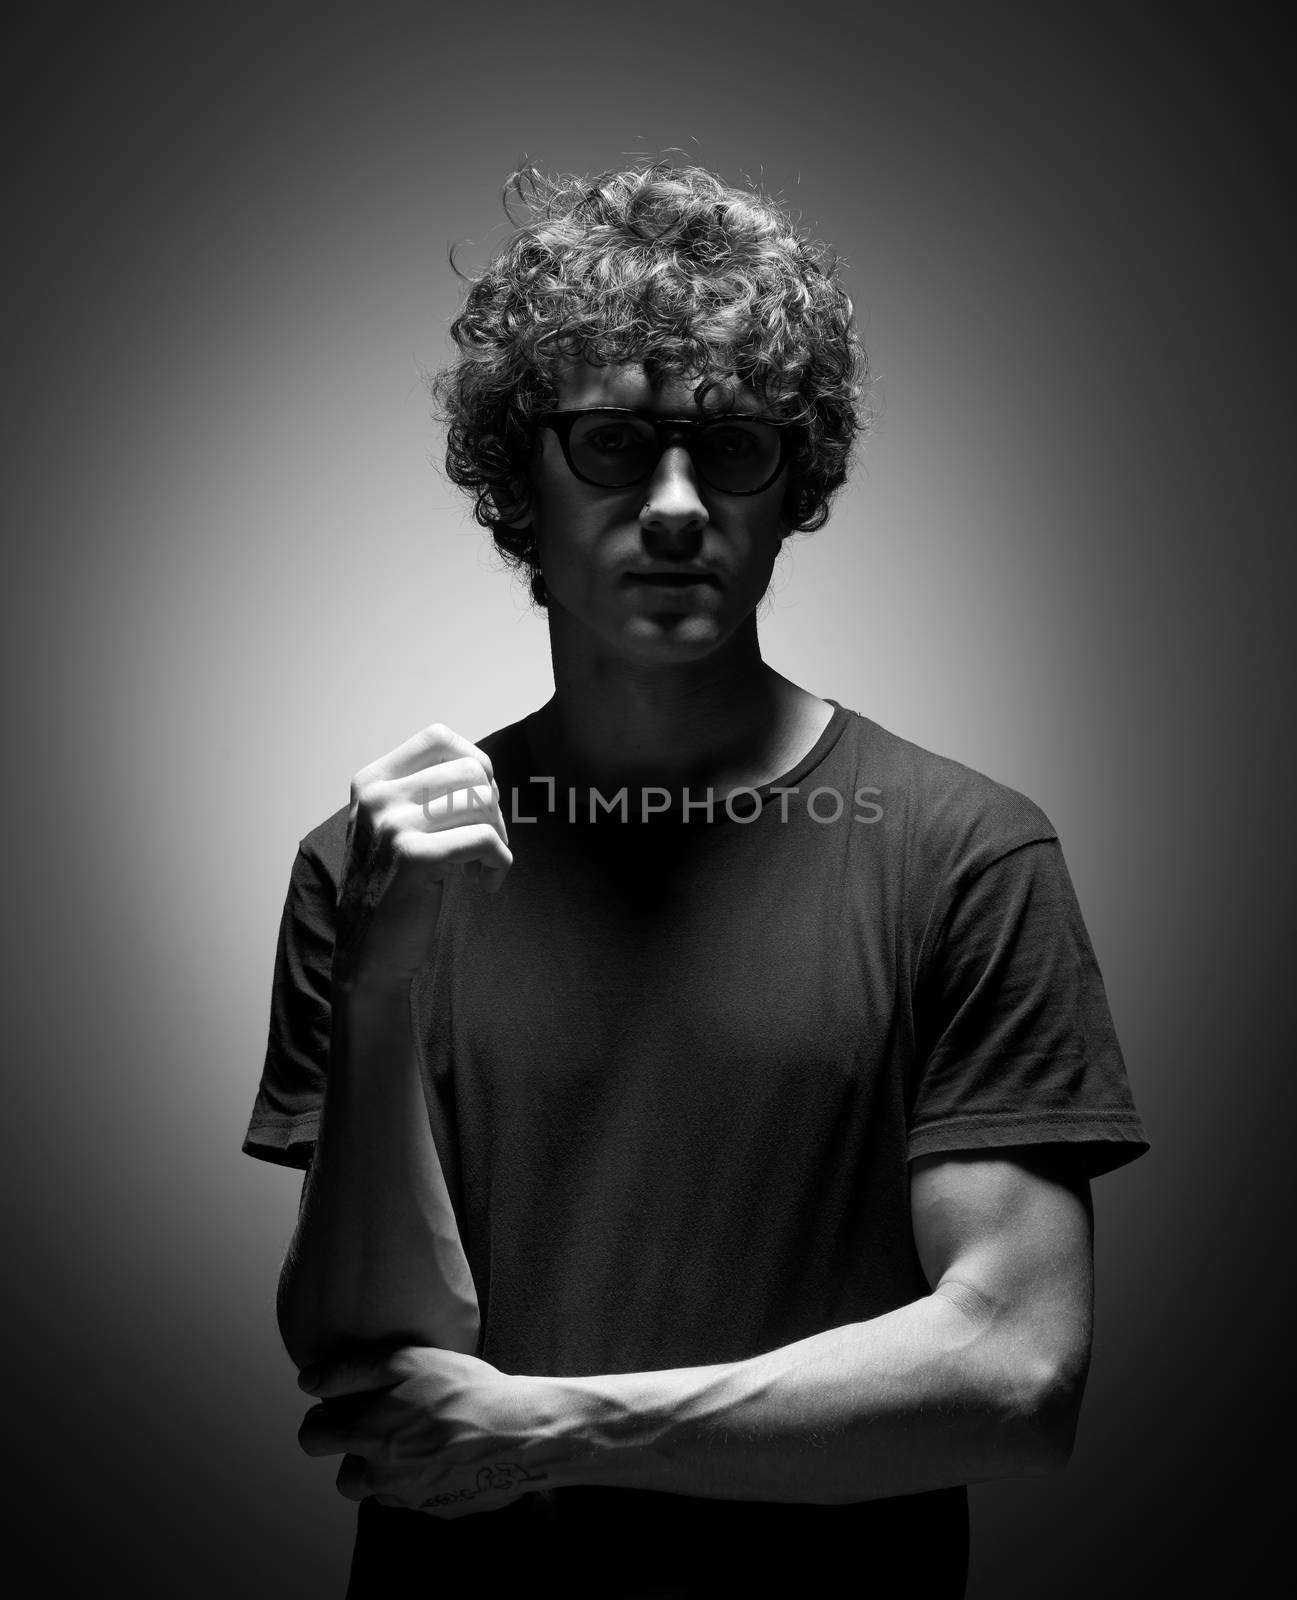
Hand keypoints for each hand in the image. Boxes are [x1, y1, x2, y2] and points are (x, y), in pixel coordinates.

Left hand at [297, 1346, 564, 1517]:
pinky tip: (445, 1453)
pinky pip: (415, 1498)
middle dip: (355, 1451)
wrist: (518, 1432)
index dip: (321, 1420)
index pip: (312, 1439)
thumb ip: (350, 1370)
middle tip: (384, 1424)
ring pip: (380, 1489)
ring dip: (388, 1470)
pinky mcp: (439, 1508)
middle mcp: (381, 1474)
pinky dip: (422, 1480)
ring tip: (417, 1439)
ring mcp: (410, 1497)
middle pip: (345, 1474)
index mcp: (366, 1435)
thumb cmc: (463, 1390)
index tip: (340, 1407)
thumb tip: (307, 1382)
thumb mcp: (405, 1360)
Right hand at [335, 723, 511, 990]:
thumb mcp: (393, 826)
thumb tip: (484, 772)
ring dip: (499, 837)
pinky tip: (487, 884)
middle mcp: (377, 796)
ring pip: (482, 802)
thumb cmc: (391, 887)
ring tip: (484, 864)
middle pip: (470, 770)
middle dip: (494, 807)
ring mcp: (392, 825)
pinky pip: (485, 840)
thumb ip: (424, 792)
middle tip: (486, 842)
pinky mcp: (413, 857)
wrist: (367, 952)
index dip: (474, 764)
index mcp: (372, 781)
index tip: (479, 801)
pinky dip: (500, 862)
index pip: (439, 738)